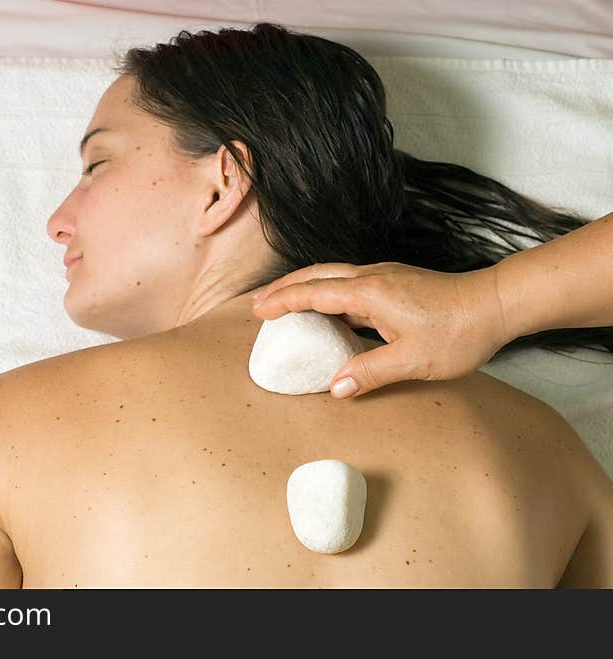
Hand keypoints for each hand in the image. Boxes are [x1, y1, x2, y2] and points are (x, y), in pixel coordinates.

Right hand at [251, 262, 509, 397]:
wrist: (496, 304)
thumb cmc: (459, 332)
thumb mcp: (412, 361)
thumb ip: (369, 372)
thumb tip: (335, 388)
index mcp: (370, 294)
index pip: (314, 293)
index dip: (283, 301)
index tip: (259, 310)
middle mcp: (373, 278)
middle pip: (317, 275)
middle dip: (285, 287)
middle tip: (260, 303)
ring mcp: (385, 277)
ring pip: (333, 276)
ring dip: (305, 287)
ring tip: (285, 304)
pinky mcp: (396, 282)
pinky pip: (350, 284)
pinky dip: (329, 294)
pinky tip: (329, 312)